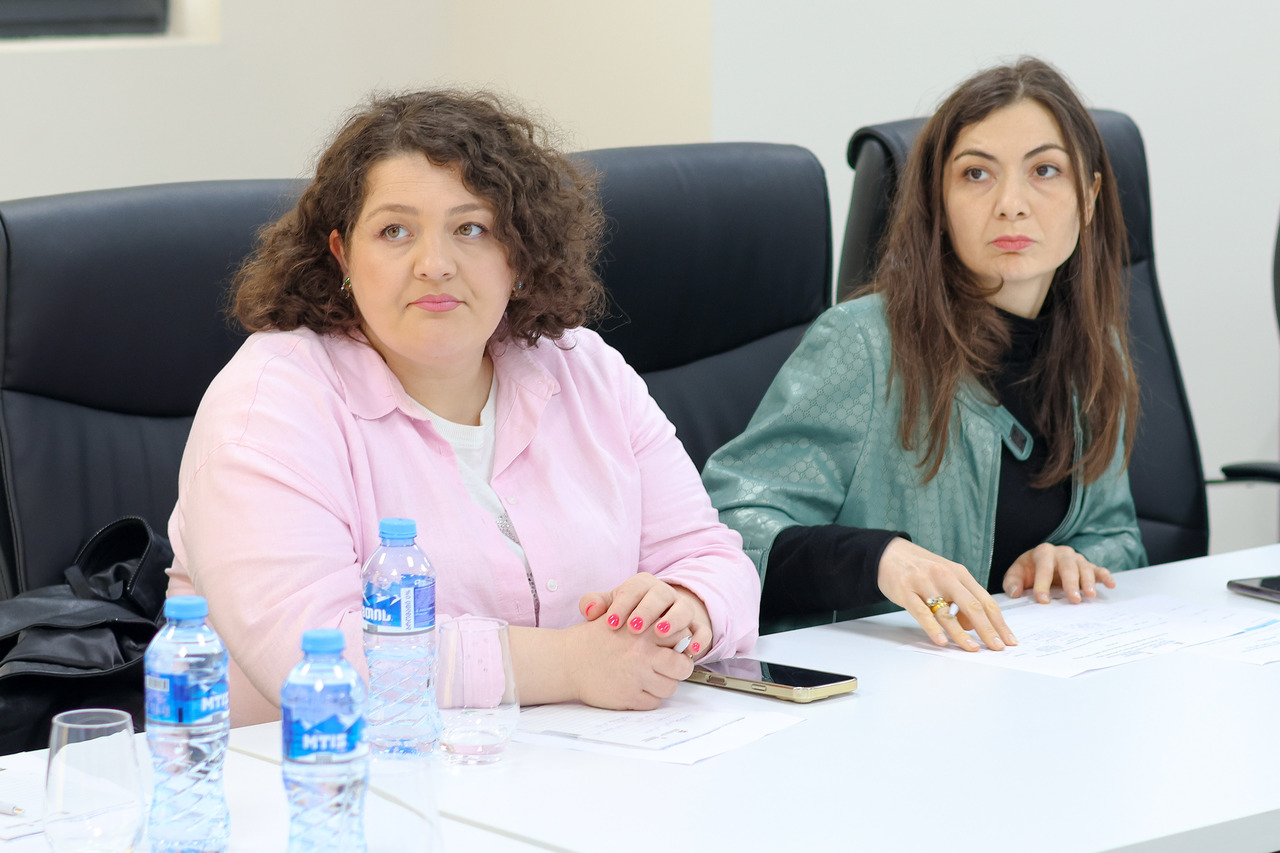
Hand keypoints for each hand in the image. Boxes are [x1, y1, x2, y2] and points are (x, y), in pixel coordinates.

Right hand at [562, 616, 693, 709]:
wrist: (566, 661)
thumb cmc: (592, 640)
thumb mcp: (619, 618)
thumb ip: (646, 622)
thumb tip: (675, 631)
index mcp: (642, 630)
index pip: (681, 635)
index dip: (680, 642)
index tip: (673, 646)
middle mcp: (642, 653)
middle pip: (682, 666)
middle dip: (680, 668)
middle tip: (671, 667)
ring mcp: (636, 676)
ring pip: (669, 687)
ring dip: (663, 684)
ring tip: (649, 678)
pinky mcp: (628, 696)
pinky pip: (653, 702)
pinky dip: (648, 698)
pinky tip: (637, 689)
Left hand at [578, 572, 711, 659]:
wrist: (655, 623)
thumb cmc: (628, 616)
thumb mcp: (611, 608)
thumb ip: (597, 605)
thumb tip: (589, 610)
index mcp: (643, 585)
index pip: (634, 588)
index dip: (623, 604)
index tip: (610, 623)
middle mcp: (665, 594)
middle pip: (660, 595)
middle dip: (647, 610)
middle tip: (633, 628)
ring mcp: (682, 609)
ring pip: (683, 609)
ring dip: (673, 620)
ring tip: (660, 633)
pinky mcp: (696, 627)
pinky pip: (702, 630)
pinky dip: (699, 639)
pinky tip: (690, 650)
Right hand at [876, 537, 1016, 650]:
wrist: (888, 552)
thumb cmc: (920, 567)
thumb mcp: (945, 577)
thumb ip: (961, 598)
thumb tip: (971, 626)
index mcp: (959, 573)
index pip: (984, 600)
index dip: (998, 621)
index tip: (1008, 639)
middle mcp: (945, 576)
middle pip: (972, 606)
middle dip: (987, 629)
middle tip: (997, 647)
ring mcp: (924, 583)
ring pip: (947, 613)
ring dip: (961, 634)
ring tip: (972, 649)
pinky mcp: (905, 591)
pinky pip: (922, 613)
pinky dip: (932, 628)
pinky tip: (941, 641)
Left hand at [1004, 543, 1115, 602]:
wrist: (1040, 564)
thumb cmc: (1029, 571)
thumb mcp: (1016, 574)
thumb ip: (1012, 582)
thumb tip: (1015, 592)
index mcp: (1042, 552)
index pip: (1043, 568)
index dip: (1042, 584)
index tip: (1042, 600)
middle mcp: (1062, 553)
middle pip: (1067, 566)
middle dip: (1070, 583)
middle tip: (1073, 599)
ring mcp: (1076, 559)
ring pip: (1084, 568)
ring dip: (1088, 581)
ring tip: (1090, 595)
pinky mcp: (1088, 567)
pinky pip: (1098, 570)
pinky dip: (1105, 576)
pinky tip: (1111, 585)